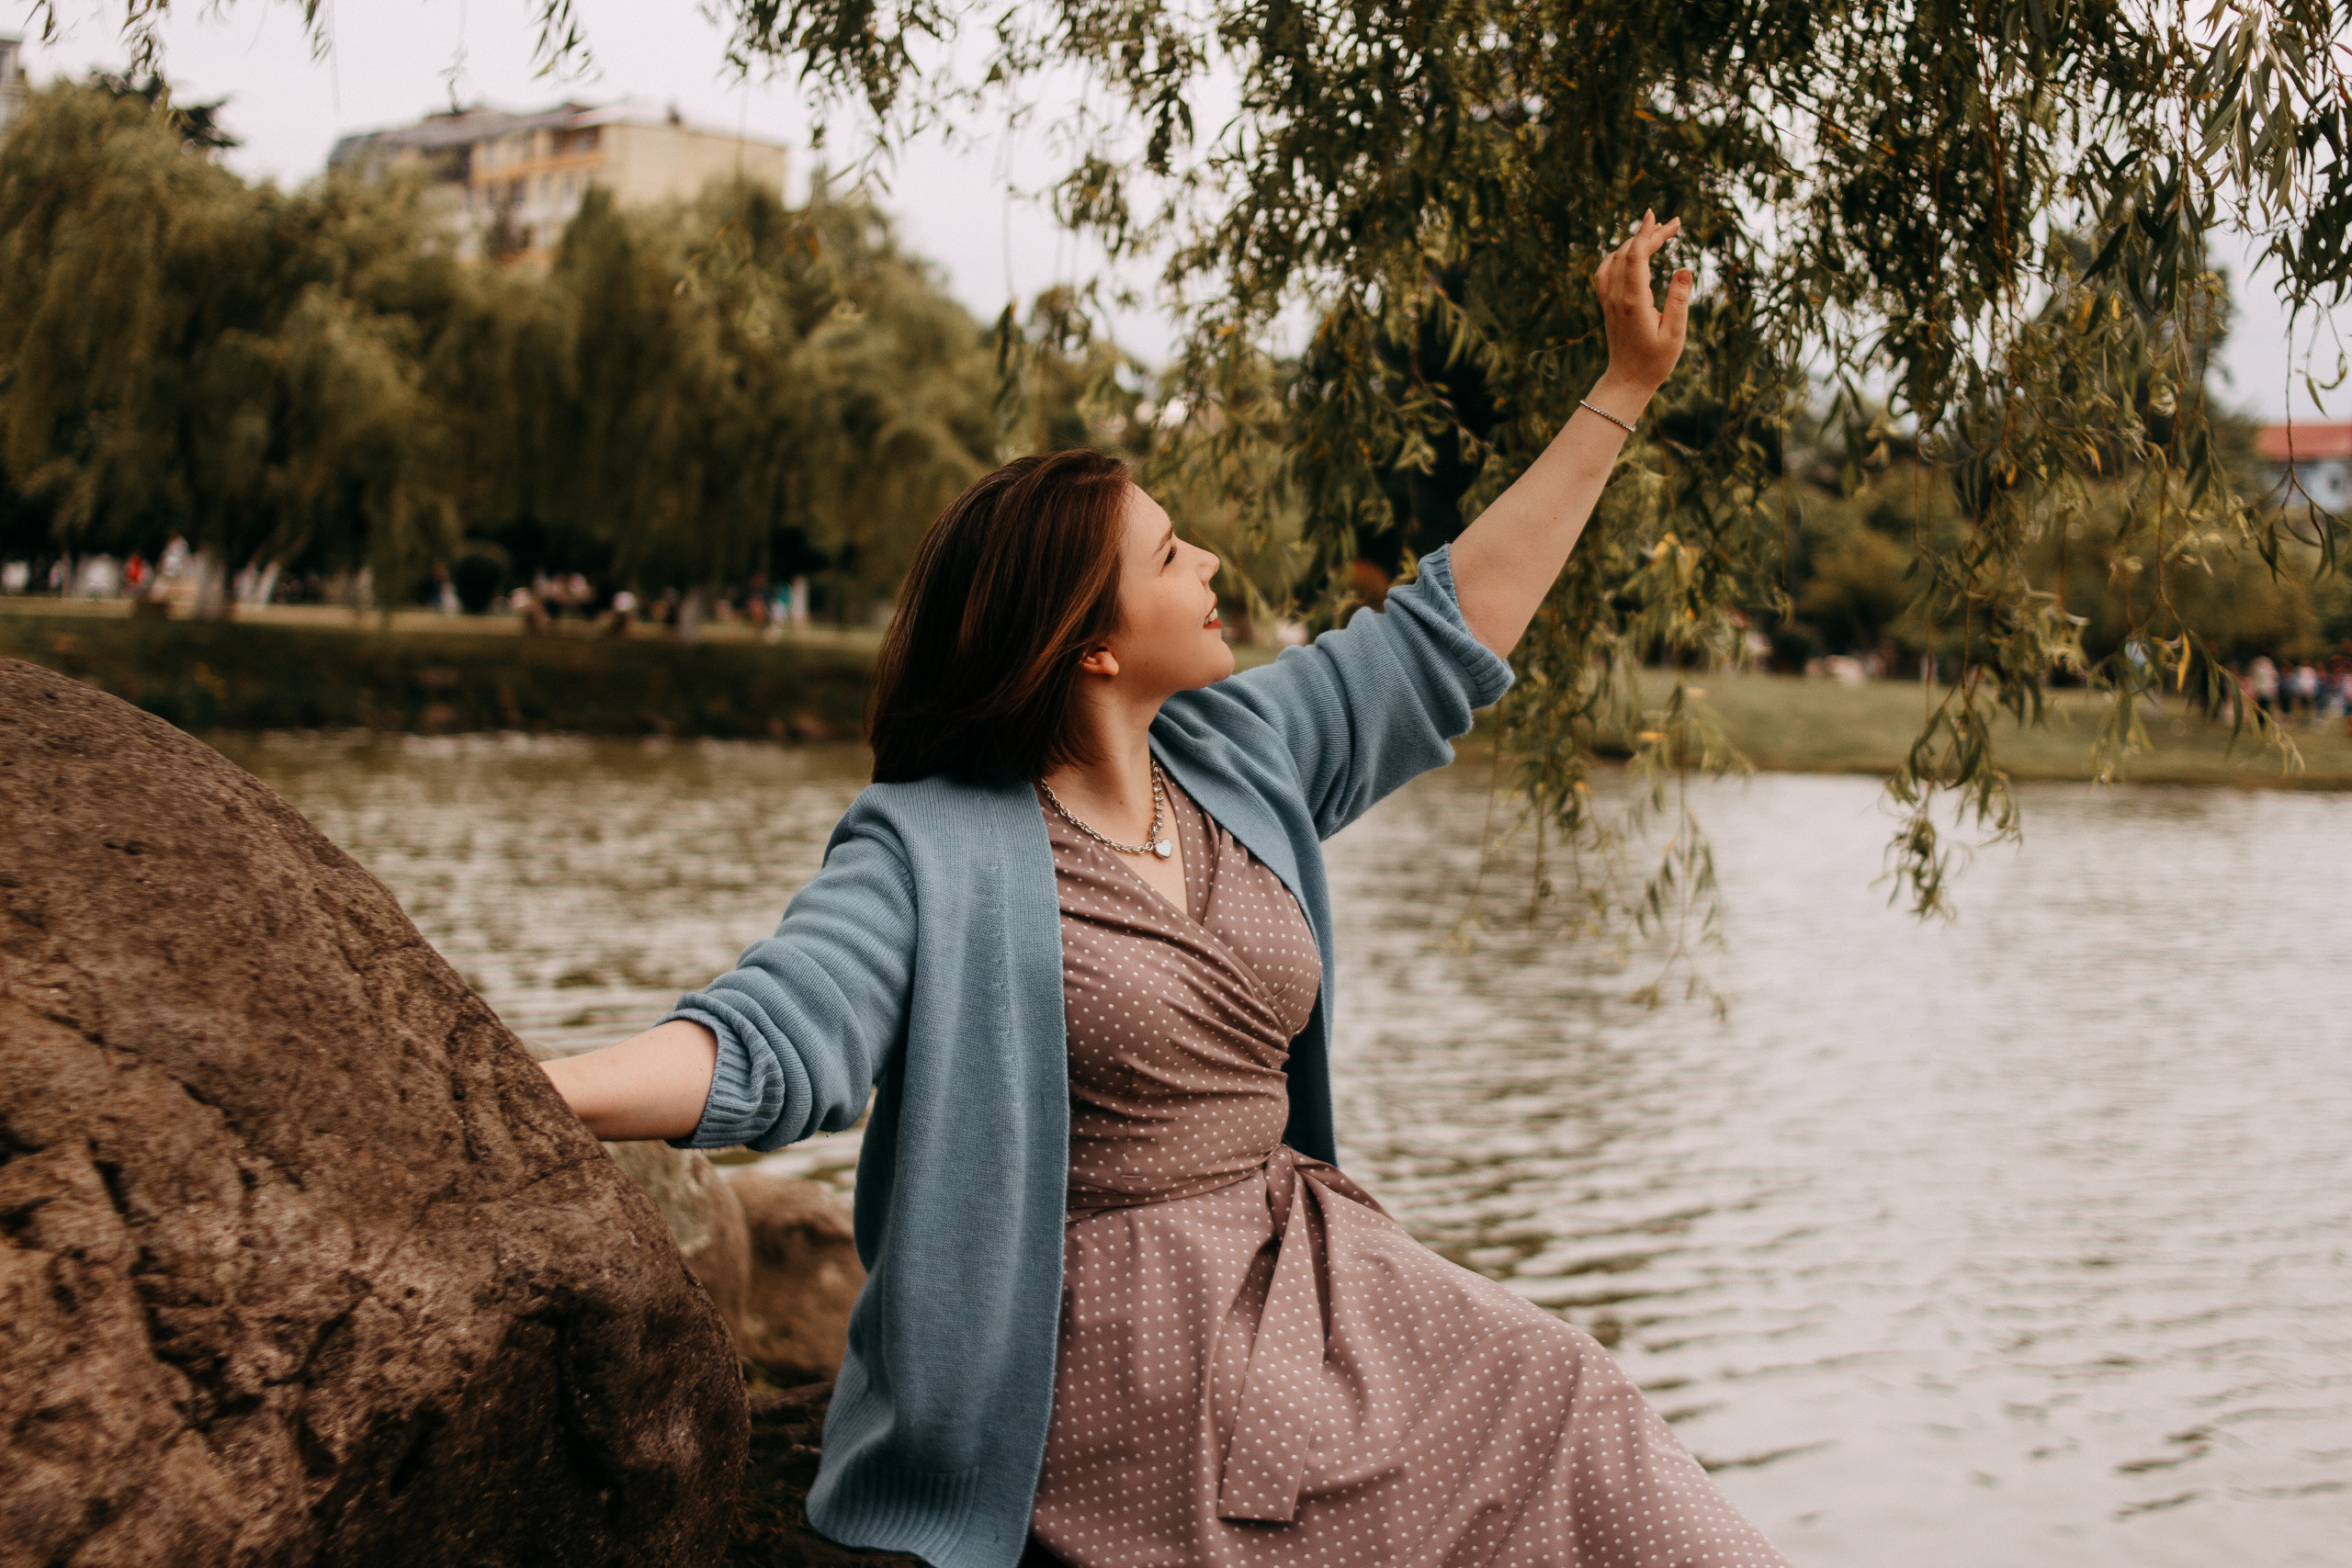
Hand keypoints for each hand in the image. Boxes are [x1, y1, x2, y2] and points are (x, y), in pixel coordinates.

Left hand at [1591, 210, 1693, 408]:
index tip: (1666, 219)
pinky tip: (1630, 252)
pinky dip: (1618, 255)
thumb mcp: (1674, 334)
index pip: (1637, 256)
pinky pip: (1606, 271)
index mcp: (1633, 300)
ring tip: (1657, 232)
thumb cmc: (1654, 362)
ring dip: (1635, 242)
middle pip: (1628, 252)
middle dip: (1649, 233)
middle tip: (1674, 223)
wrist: (1626, 381)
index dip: (1650, 234)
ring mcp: (1609, 300)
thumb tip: (1685, 269)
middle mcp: (1617, 296)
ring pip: (1616, 259)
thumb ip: (1679, 300)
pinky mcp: (1607, 305)